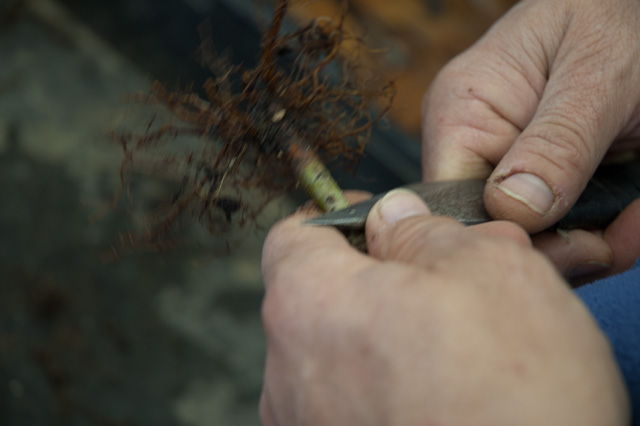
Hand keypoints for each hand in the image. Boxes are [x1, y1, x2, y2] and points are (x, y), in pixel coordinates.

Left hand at [260, 190, 628, 425]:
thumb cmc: (512, 397)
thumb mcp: (488, 269)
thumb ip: (424, 230)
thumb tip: (395, 217)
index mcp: (310, 302)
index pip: (294, 236)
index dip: (341, 219)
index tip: (378, 221)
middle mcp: (289, 370)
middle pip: (316, 296)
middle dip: (372, 280)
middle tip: (438, 284)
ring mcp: (304, 424)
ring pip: (335, 353)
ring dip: (382, 337)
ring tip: (450, 350)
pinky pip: (347, 402)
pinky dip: (383, 388)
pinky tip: (439, 396)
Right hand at [421, 0, 639, 280]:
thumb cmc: (618, 15)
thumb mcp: (596, 73)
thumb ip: (557, 142)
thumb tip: (513, 209)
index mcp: (461, 113)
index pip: (450, 202)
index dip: (503, 234)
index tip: (570, 243)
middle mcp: (474, 147)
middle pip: (492, 228)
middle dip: (556, 243)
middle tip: (609, 243)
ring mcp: (507, 167)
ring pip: (531, 238)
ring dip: (587, 243)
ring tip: (632, 223)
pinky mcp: (542, 183)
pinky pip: (560, 228)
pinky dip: (601, 233)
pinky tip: (630, 218)